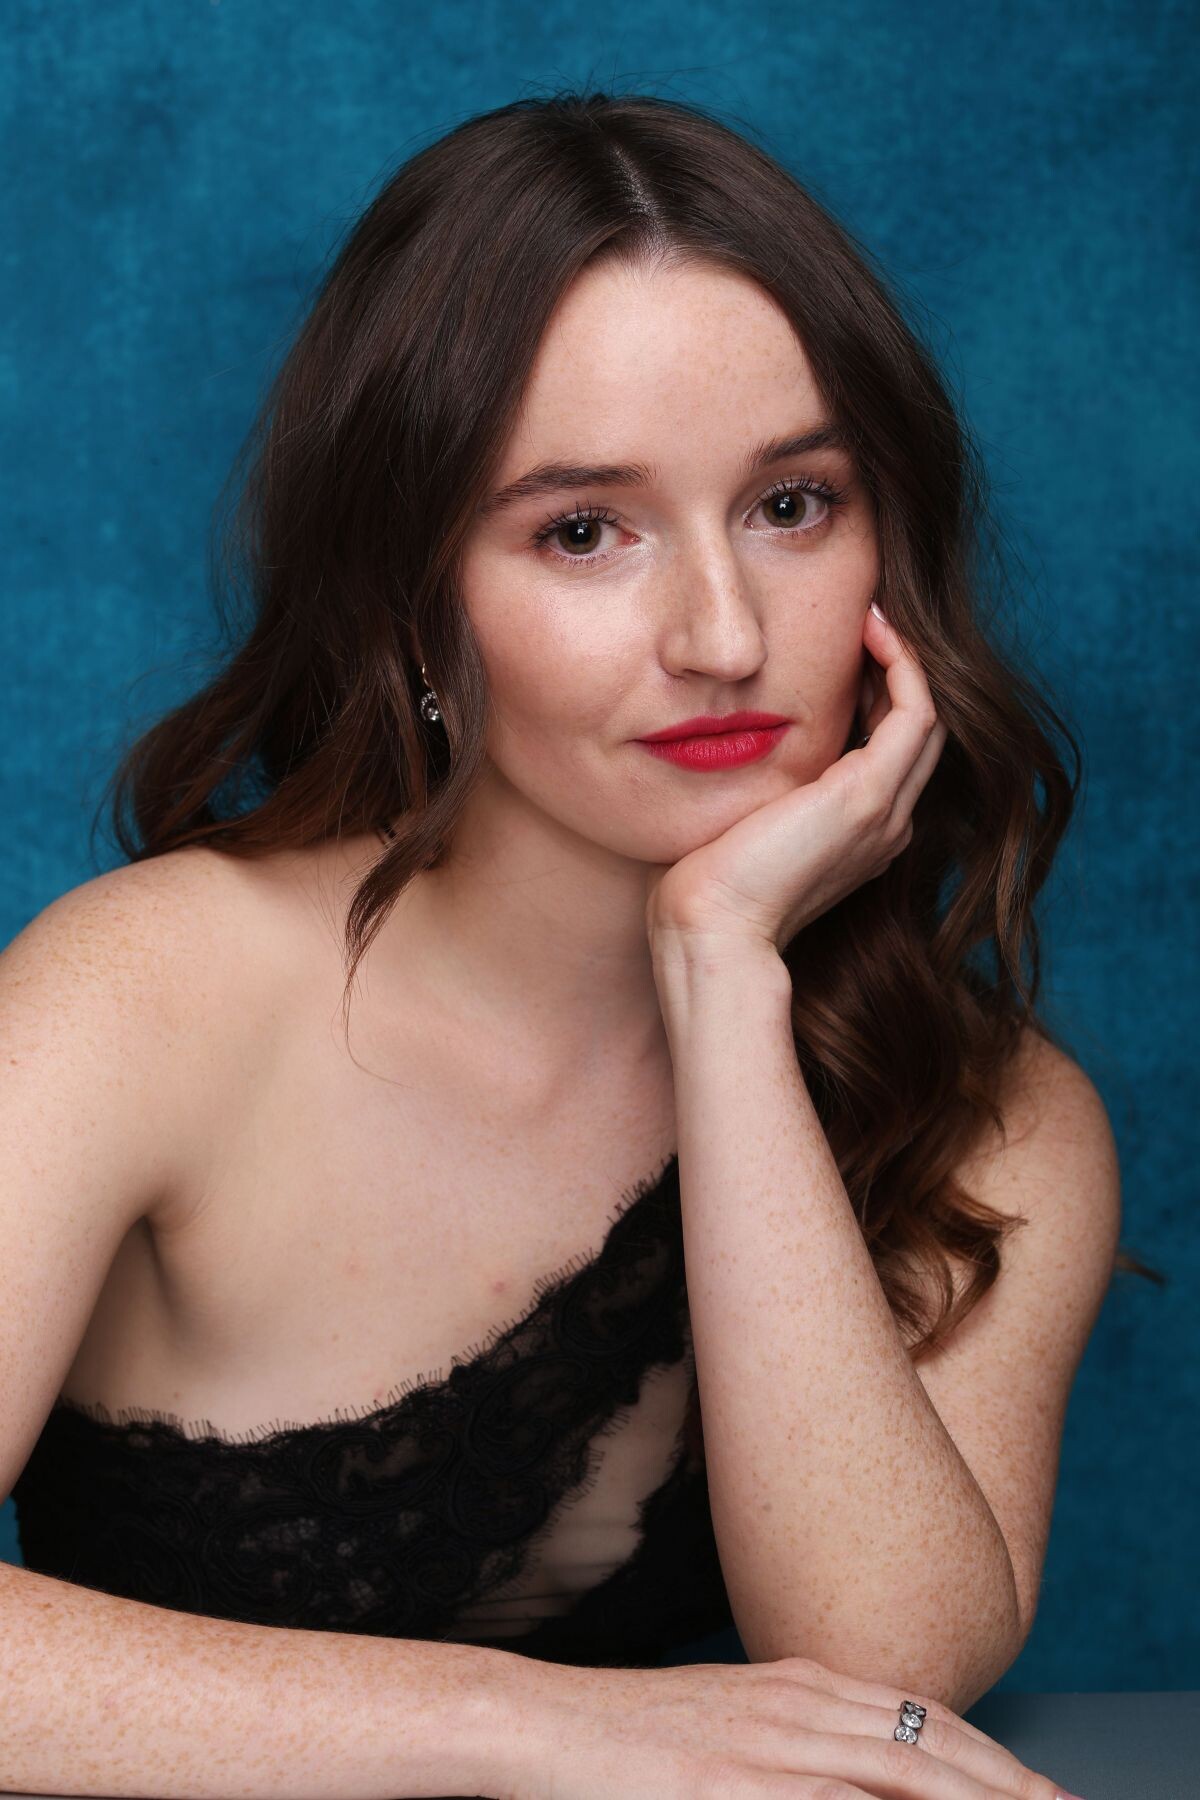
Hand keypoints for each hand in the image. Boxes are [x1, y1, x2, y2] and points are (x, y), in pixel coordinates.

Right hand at [511, 1652, 1069, 1798]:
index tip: (1033, 1781)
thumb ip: (791, 1741)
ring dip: (967, 1799)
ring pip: (894, 1773)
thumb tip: (845, 1770)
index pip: (916, 1716)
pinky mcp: (728, 1787)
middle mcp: (792, 1705)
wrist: (538, 1721)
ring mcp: (764, 1746)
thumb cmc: (624, 1733)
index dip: (984, 1750)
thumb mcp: (723, 1723)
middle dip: (1002, 1781)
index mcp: (794, 1683)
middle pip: (924, 1745)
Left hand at [644, 604, 947, 959]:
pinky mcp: (870, 794)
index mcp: (858, 835)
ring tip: (872, 615)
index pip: (887, 750)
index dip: (876, 694)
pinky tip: (873, 629)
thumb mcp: (739, 824)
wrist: (713, 928)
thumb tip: (727, 746)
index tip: (845, 651)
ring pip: (925, 715)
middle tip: (867, 620)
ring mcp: (885, 811)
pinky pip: (916, 710)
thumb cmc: (706, 885)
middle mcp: (885, 825)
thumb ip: (756, 792)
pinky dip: (904, 664)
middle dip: (897, 670)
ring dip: (906, 659)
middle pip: (916, 730)